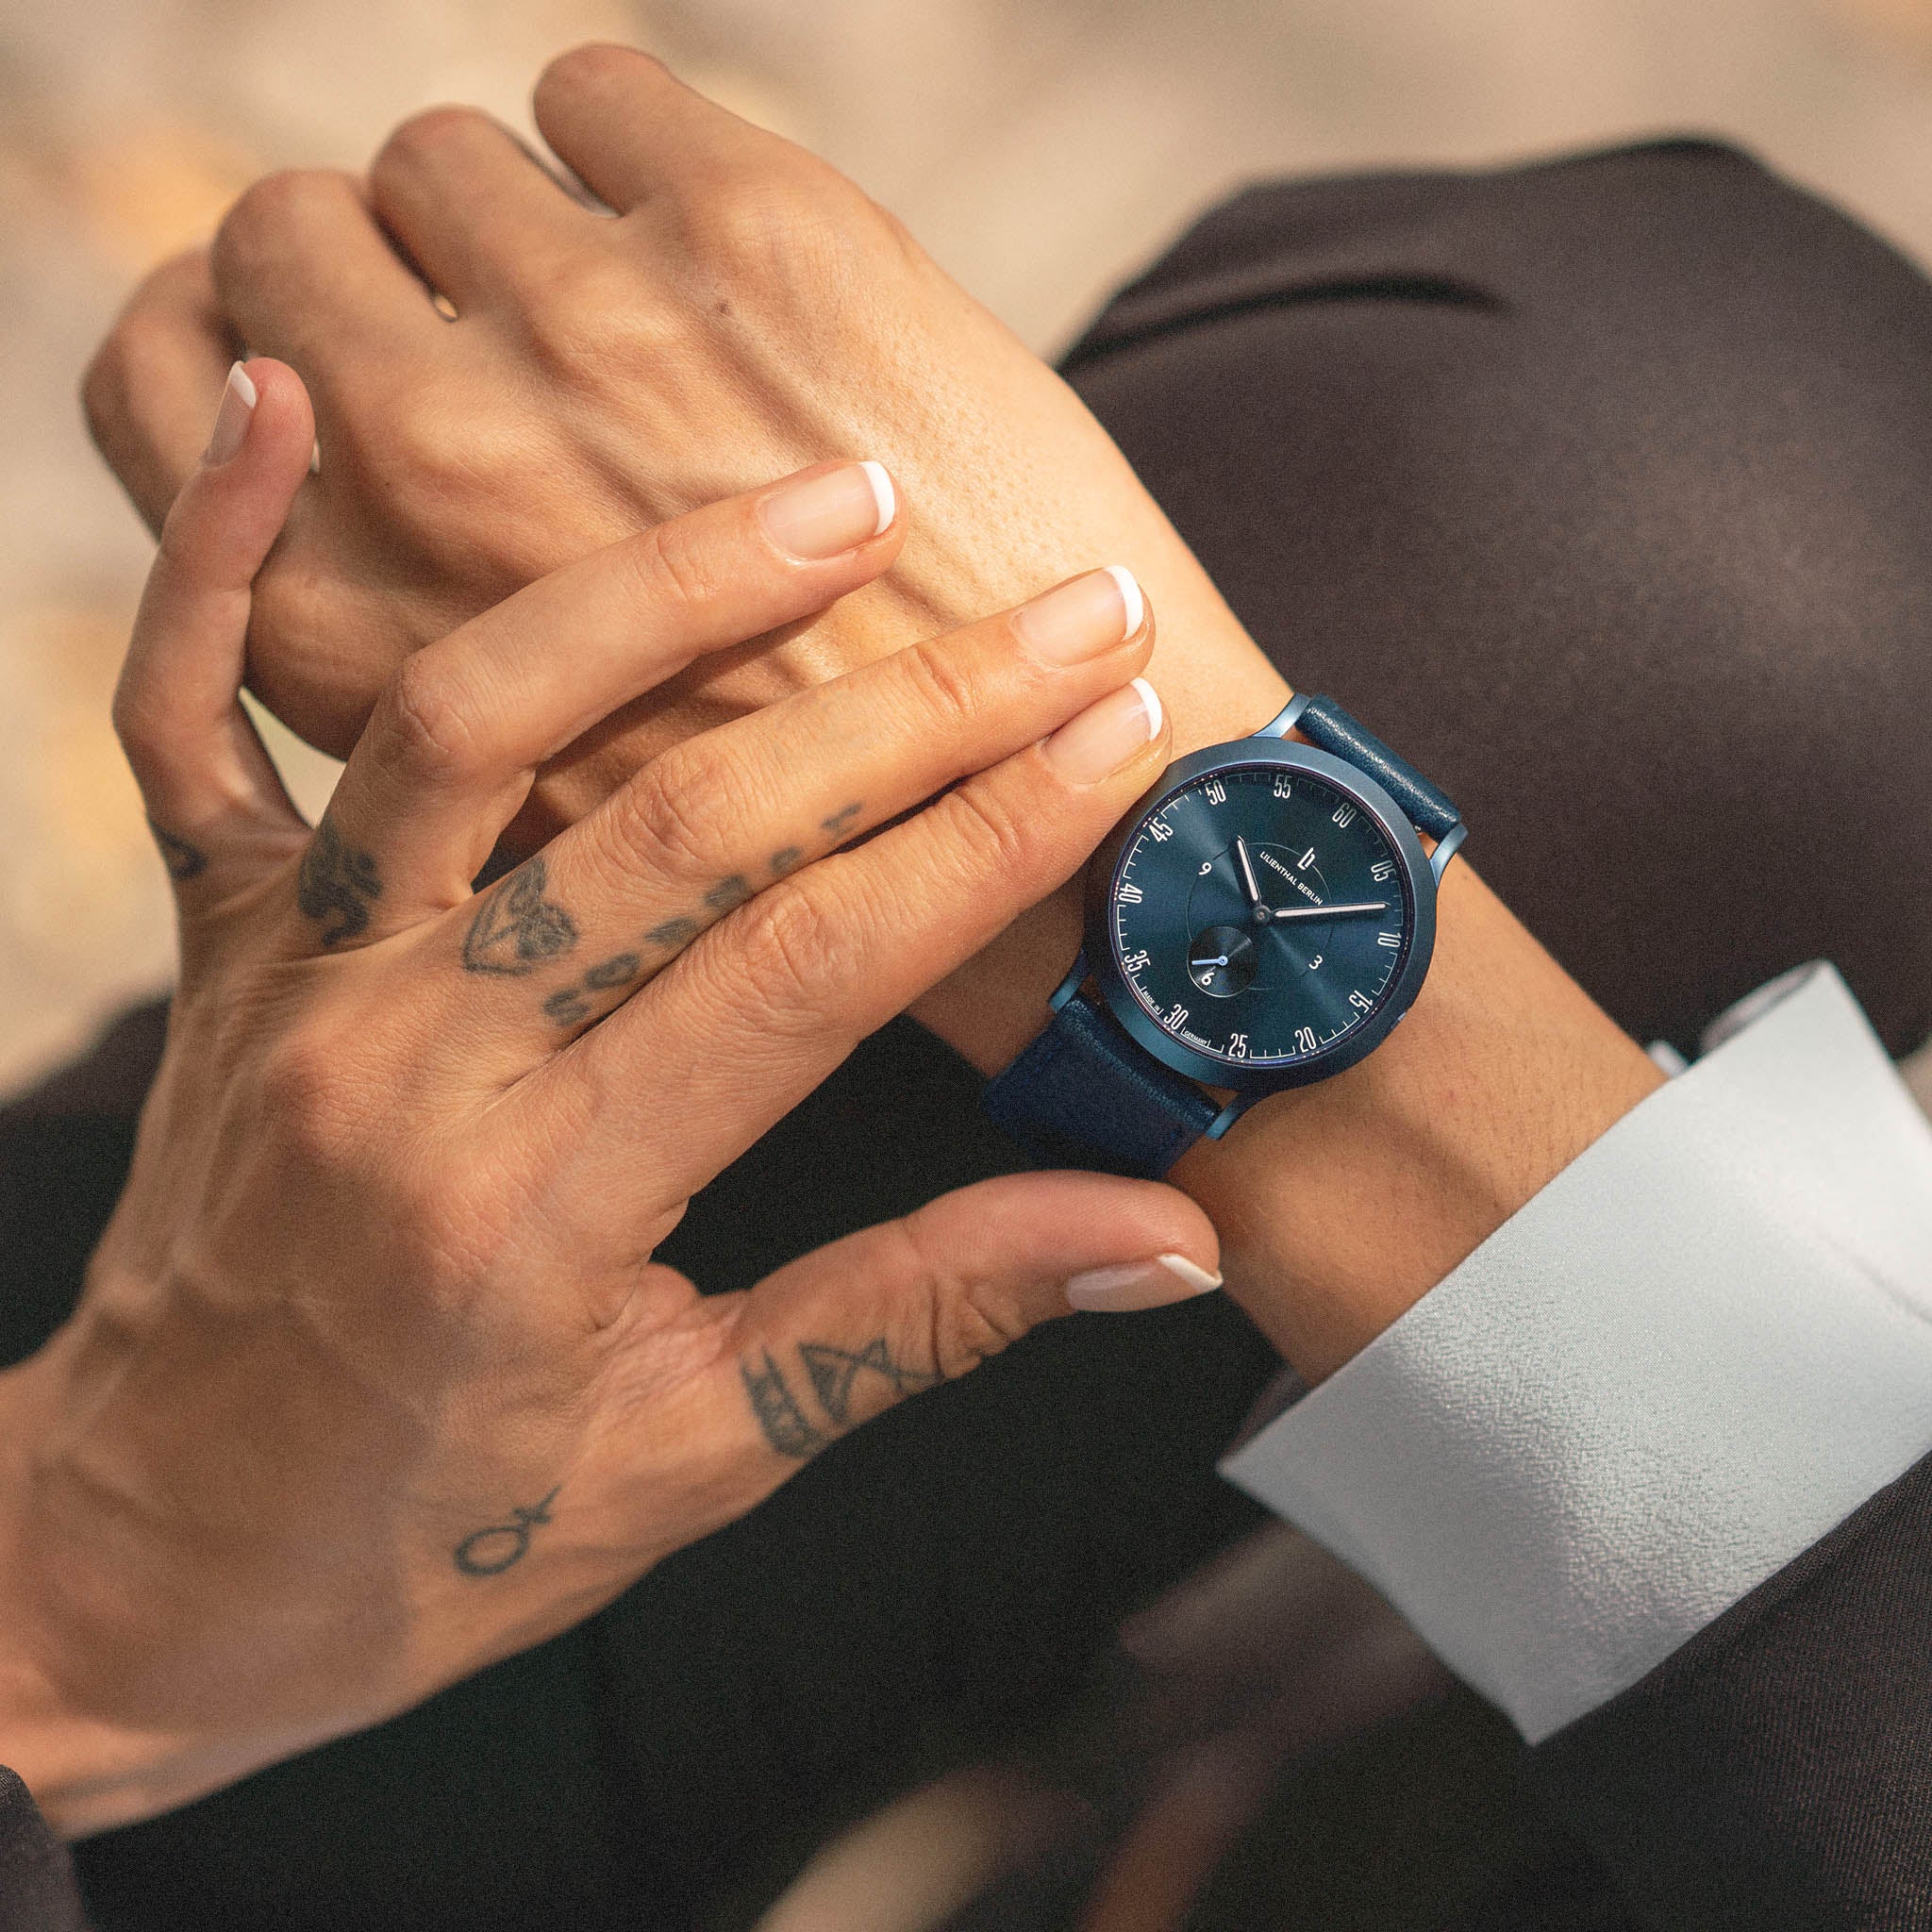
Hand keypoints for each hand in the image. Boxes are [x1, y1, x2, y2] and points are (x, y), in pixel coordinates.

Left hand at [81, 50, 1662, 1392]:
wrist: (144, 1566)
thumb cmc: (429, 1540)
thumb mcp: (695, 1458)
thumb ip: (922, 1317)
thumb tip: (1164, 1237)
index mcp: (545, 1206)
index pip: (811, 969)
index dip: (986, 843)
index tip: (1121, 743)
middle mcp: (408, 1059)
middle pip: (687, 823)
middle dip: (907, 704)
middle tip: (1070, 608)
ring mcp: (291, 975)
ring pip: (468, 717)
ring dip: (657, 586)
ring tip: (828, 493)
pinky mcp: (215, 938)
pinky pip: (187, 718)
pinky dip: (216, 552)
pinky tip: (279, 401)